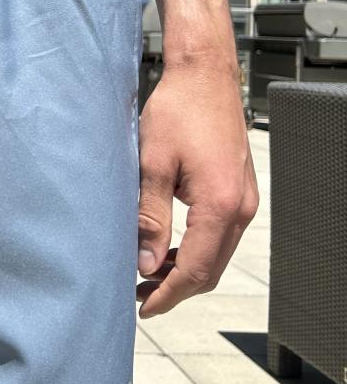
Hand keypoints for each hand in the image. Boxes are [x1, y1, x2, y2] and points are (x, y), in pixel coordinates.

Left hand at [135, 54, 258, 317]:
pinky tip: (168, 249)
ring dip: (185, 270)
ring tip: (148, 276)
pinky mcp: (238, 190)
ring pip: (217, 254)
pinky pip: (220, 234)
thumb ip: (150, 217)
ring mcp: (244, 199)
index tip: (143, 307)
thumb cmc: (178, 110)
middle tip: (139, 296)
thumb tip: (147, 263)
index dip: (168, 294)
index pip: (196, 269)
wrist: (204, 75)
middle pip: (211, 269)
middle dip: (176, 288)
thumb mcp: (152, 163)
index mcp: (220, 204)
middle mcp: (240, 207)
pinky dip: (196, 249)